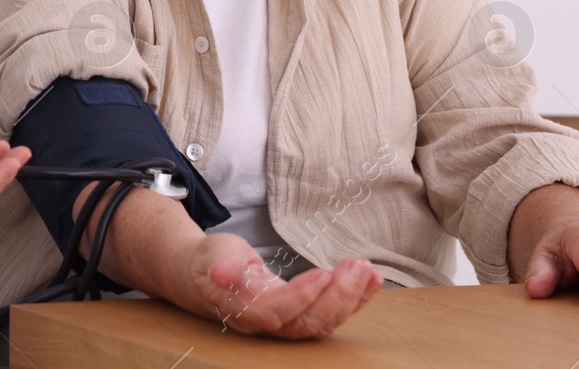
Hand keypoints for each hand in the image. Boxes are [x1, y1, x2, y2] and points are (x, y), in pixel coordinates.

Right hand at [171, 232, 381, 338]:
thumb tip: (222, 272)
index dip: (301, 297)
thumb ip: (222, 264)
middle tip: (357, 266)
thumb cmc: (211, 262)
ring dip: (350, 298)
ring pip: (322, 323)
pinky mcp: (301, 316)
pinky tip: (371, 280)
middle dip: (337, 296)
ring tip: (367, 270)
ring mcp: (286, 324)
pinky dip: (354, 299)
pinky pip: (330, 315)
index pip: (275, 312)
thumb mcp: (212, 254)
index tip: (323, 273)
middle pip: (306, 323)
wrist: (208, 277)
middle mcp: (267, 324)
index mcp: (242, 309)